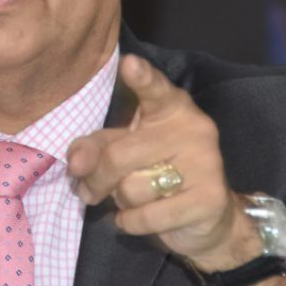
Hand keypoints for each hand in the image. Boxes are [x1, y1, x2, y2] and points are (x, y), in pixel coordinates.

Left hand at [67, 55, 260, 270]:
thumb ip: (95, 148)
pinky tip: (140, 217)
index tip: (130, 63)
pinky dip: (131, 223)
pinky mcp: (209, 199)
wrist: (210, 217)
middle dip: (97, 179)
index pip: (155, 89)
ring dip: (120, 202)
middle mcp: (193, 128)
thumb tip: (75, 164)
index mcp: (171, 107)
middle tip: (91, 191)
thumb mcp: (121, 150)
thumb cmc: (156, 171)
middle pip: (120, 155)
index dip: (142, 77)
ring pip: (131, 189)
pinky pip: (148, 217)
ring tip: (132, 199)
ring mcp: (206, 163)